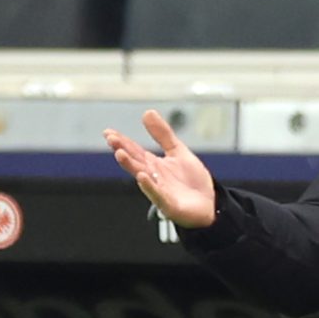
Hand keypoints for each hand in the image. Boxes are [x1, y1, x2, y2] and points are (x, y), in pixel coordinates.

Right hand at [104, 109, 216, 228]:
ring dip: (131, 166)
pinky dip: (149, 186)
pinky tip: (142, 177)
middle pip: (135, 162)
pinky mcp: (169, 205)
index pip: (134, 151)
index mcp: (154, 165)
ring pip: (142, 177)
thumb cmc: (192, 181)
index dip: (122, 141)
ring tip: (120, 154)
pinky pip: (158, 195)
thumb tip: (147, 112)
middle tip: (111, 139)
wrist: (210, 204)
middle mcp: (153, 177)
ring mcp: (160, 191)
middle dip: (123, 150)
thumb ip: (163, 134)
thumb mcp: (178, 151)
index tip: (108, 132)